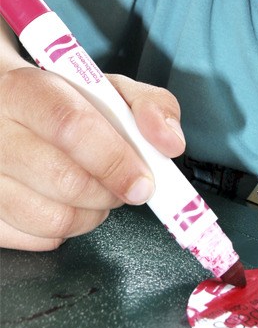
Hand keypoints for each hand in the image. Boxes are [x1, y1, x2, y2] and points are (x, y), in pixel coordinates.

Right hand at [0, 67, 184, 250]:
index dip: (115, 159)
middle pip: (64, 179)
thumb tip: (171, 142)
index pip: (72, 127)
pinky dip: (66, 229)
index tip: (143, 180)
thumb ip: (150, 105)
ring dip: (93, 214)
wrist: (6, 107)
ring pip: (51, 217)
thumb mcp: (109, 87)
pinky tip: (68, 204)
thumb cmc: (62, 99)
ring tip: (98, 191)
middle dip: (111, 191)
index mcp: (25, 89)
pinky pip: (35, 239)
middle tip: (125, 183)